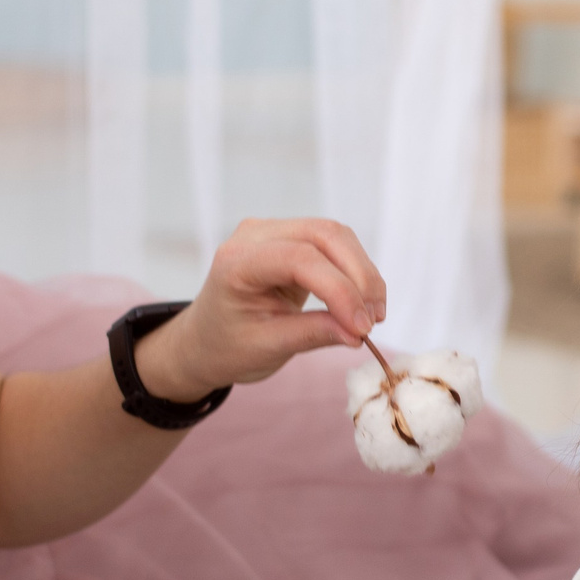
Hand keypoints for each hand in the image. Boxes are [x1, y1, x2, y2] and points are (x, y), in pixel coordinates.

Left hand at [135, 219, 387, 403]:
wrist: (206, 340)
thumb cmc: (226, 347)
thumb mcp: (266, 348)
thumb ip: (313, 334)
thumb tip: (359, 332)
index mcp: (236, 261)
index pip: (300, 259)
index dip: (339, 290)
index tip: (362, 328)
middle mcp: (255, 235)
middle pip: (325, 236)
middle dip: (359, 277)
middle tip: (374, 320)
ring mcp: (274, 231)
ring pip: (336, 236)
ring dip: (363, 274)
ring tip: (373, 315)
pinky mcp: (292, 239)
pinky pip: (335, 245)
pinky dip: (355, 272)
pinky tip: (362, 303)